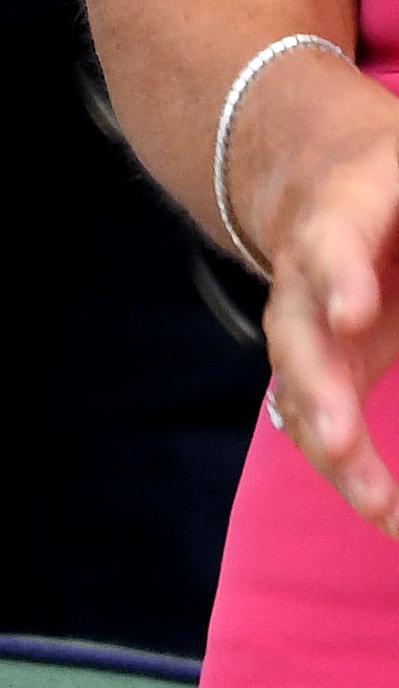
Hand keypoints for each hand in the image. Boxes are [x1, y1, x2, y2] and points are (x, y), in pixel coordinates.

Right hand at [234, 43, 398, 531]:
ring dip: (334, 449)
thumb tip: (390, 307)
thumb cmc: (386, 174)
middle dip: (320, 389)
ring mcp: (304, 325)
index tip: (355, 316)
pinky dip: (347, 469)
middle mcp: (304, 275)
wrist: (322, 174)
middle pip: (297, 334)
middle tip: (344, 439)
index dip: (340, 278)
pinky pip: (318, 418)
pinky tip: (384, 513)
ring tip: (379, 507)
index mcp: (338, 212)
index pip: (331, 243)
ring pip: (300, 390)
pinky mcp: (321, 364)